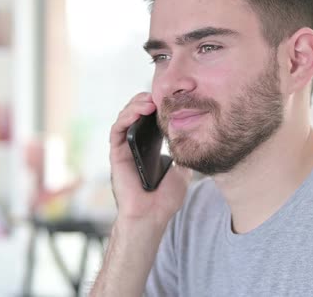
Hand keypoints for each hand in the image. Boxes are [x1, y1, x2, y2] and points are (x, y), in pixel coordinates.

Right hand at [109, 92, 191, 225]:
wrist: (152, 217)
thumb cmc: (164, 199)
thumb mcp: (183, 171)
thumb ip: (185, 154)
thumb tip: (196, 140)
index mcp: (149, 147)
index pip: (150, 119)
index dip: (158, 106)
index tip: (171, 98)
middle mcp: (134, 145)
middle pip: (136, 114)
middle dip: (146, 101)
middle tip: (160, 96)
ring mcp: (124, 149)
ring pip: (125, 118)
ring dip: (136, 105)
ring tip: (150, 101)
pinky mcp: (116, 155)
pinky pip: (117, 130)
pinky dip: (126, 117)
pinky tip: (140, 111)